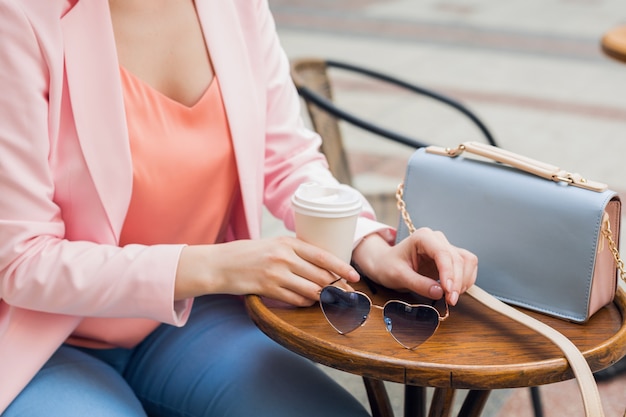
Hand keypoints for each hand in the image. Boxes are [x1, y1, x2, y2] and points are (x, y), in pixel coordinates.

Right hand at [175, 236, 359, 306]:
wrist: (220, 264)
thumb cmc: (249, 254)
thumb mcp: (273, 245)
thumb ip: (296, 252)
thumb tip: (322, 265)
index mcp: (288, 243)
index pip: (323, 256)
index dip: (342, 267)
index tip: (355, 276)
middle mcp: (284, 257)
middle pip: (320, 276)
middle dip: (338, 287)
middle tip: (349, 295)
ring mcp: (276, 274)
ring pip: (310, 290)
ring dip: (324, 298)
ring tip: (333, 302)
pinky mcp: (268, 289)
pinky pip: (295, 300)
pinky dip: (305, 303)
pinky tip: (308, 303)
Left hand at [351, 228, 476, 305]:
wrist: (385, 263)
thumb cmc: (388, 266)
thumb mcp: (398, 276)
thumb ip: (418, 284)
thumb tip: (439, 292)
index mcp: (423, 237)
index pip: (443, 253)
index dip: (449, 273)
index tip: (448, 291)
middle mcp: (437, 239)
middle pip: (458, 258)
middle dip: (457, 281)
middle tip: (450, 301)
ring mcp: (445, 248)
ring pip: (466, 262)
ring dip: (464, 281)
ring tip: (451, 297)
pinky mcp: (450, 258)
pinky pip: (466, 267)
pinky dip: (465, 281)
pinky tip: (453, 292)